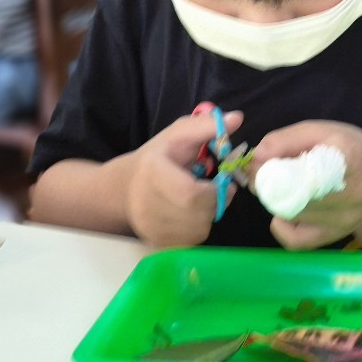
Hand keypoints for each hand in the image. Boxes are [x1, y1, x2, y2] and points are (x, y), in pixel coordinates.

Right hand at [125, 111, 243, 246]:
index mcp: (152, 171)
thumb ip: (208, 126)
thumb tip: (238, 118)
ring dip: (208, 215)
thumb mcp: (179, 134)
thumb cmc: (158, 157)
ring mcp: (151, 227)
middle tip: (216, 191)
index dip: (213, 190)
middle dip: (215, 202)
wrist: (124, 188)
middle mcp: (147, 204)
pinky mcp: (157, 243)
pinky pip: (191, 241)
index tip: (220, 181)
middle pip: (197, 214)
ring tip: (201, 201)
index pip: (190, 193)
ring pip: (198, 230)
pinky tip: (191, 214)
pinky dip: (198, 228)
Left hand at [252, 121, 361, 249]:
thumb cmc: (350, 152)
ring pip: (288, 212)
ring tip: (279, 185)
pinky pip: (294, 240)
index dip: (276, 163)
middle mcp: (350, 192)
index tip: (263, 157)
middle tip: (261, 170)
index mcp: (349, 156)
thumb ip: (288, 138)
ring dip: (272, 198)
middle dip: (265, 181)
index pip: (306, 165)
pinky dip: (280, 226)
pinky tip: (285, 211)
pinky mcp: (332, 237)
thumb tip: (257, 155)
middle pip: (290, 191)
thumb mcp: (325, 132)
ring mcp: (342, 219)